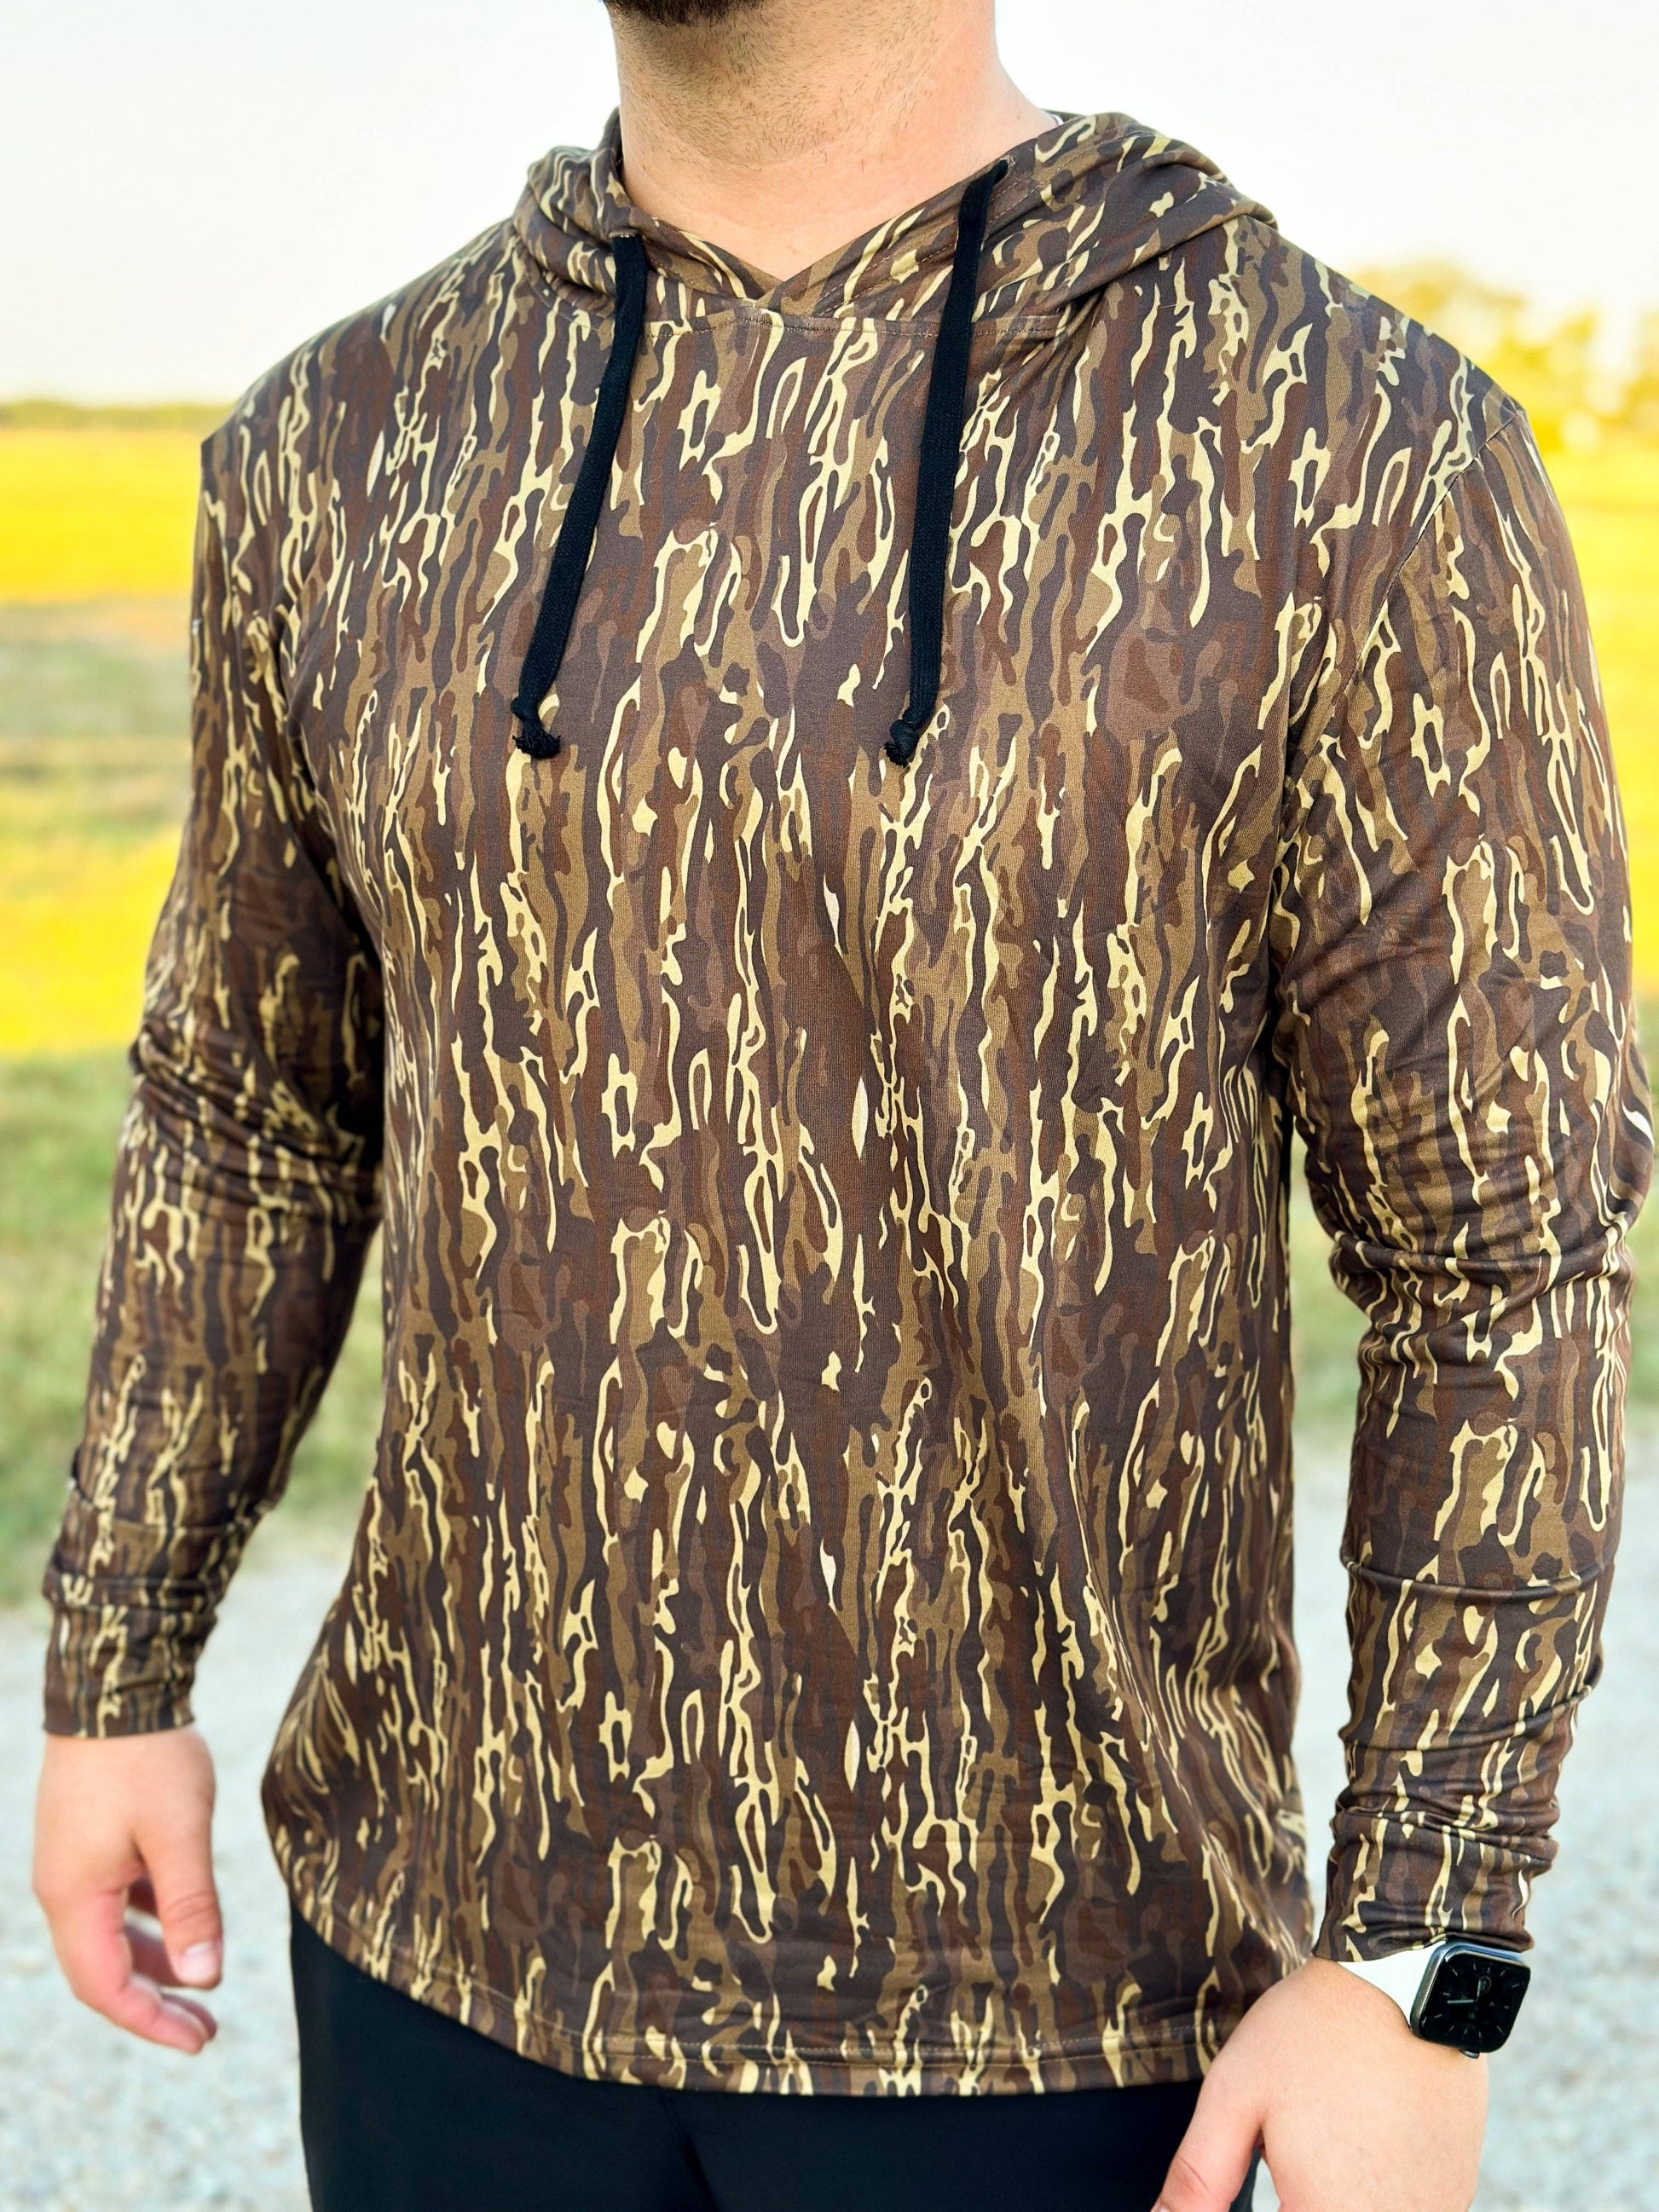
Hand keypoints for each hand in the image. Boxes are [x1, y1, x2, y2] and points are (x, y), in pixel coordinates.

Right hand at [32, 1724, 222, 2054]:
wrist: (114, 1685)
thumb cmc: (148, 1757)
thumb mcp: (180, 1835)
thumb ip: (191, 1907)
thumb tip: (203, 1977)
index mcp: (75, 1897)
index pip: (105, 1988)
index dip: (151, 2021)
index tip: (200, 2040)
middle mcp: (62, 1888)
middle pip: (102, 1970)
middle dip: (153, 2002)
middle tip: (206, 2028)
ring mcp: (71, 1862)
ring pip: (108, 1935)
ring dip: (152, 1962)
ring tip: (200, 1984)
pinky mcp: (86, 1838)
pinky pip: (112, 1900)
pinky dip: (145, 1922)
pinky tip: (181, 1922)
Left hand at [1155, 1958, 1486, 2211]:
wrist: (1407, 1976)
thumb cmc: (1313, 2032)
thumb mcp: (1235, 2096)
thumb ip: (1199, 2178)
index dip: (1269, 2203)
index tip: (1267, 2169)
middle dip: (1293, 2197)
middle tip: (1288, 2147)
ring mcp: (1433, 2211)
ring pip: (1363, 2211)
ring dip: (1332, 2192)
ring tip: (1326, 2127)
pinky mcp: (1457, 2191)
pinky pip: (1406, 2206)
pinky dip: (1373, 2187)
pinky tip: (1362, 2132)